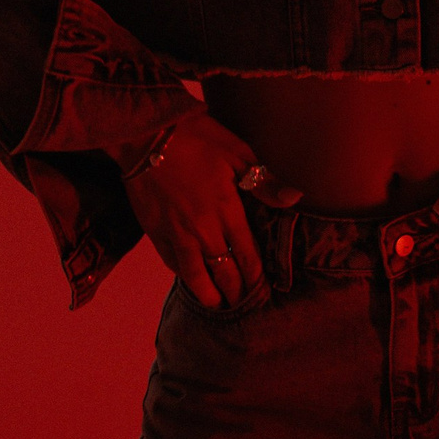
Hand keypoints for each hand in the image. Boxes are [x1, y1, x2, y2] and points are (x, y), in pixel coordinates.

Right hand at [121, 108, 302, 307]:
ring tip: (217, 304)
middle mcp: (203, 230)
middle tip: (243, 303)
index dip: (255, 276)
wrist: (144, 135)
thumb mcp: (236, 152)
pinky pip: (171, 262)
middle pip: (223, 272)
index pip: (247, 254)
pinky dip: (183, 275)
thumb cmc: (195, 137)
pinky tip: (188, 278)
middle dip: (236, 291)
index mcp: (227, 211)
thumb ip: (263, 181)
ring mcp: (176, 233)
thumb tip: (293, 199)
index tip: (263, 290)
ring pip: (195, 276)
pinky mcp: (154, 231)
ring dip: (208, 293)